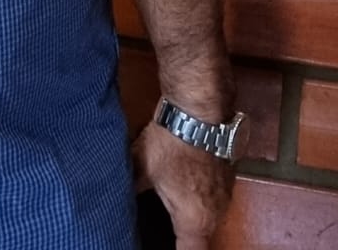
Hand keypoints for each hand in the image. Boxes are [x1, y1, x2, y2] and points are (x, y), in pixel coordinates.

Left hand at [133, 122, 233, 249]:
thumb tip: (117, 193)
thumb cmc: (171, 143)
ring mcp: (226, 196)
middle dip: (183, 237)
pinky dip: (201, 196)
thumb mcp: (142, 166)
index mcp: (194, 220)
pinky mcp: (229, 178)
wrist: (199, 110)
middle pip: (200, 238)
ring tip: (175, 208)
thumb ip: (132, 185)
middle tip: (166, 231)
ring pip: (208, 217)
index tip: (164, 248)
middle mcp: (216, 214)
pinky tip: (187, 184)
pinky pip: (214, 197)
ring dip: (194, 215)